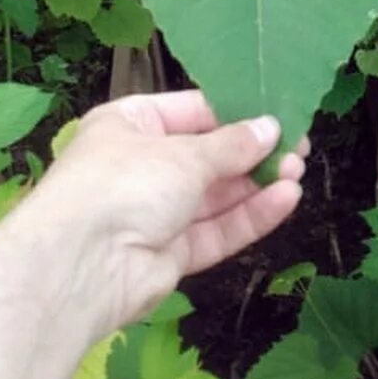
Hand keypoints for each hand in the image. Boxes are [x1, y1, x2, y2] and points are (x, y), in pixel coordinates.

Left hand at [20, 91, 306, 339]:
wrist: (78, 267)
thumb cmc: (122, 184)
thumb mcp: (182, 154)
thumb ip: (231, 145)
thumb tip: (271, 128)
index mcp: (131, 124)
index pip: (192, 111)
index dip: (236, 114)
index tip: (280, 116)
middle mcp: (141, 165)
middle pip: (207, 156)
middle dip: (252, 153)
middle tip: (299, 148)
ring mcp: (154, 212)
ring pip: (215, 196)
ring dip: (256, 184)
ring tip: (298, 172)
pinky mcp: (169, 254)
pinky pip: (214, 230)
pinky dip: (248, 216)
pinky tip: (285, 199)